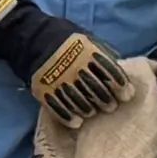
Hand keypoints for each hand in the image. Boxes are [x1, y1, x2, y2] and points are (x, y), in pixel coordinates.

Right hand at [0, 0, 129, 124]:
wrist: (29, 35)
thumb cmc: (63, 36)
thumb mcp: (86, 38)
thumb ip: (102, 52)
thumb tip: (119, 66)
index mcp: (87, 52)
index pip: (109, 72)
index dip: (120, 85)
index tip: (127, 95)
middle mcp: (74, 66)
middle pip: (96, 89)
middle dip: (107, 100)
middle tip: (112, 107)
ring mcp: (58, 78)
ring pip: (79, 100)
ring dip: (89, 109)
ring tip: (94, 113)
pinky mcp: (43, 88)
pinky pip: (58, 106)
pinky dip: (69, 116)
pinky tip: (77, 122)